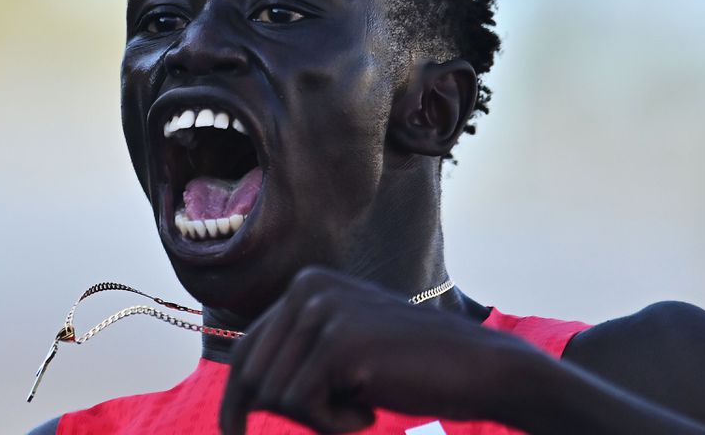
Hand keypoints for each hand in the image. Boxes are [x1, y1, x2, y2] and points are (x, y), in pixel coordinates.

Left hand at [219, 267, 539, 433]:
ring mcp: (322, 311)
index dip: (235, 399)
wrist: (473, 367)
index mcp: (307, 284)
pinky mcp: (338, 341)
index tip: (231, 433)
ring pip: (275, 395)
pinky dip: (334, 425)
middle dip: (290, 415)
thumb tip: (239, 388)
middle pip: (253, 375)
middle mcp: (308, 288)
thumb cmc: (409, 368)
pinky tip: (370, 413)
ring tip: (363, 409)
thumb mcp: (344, 349)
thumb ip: (298, 354)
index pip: (248, 348)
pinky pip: (302, 404)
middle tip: (343, 418)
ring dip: (318, 421)